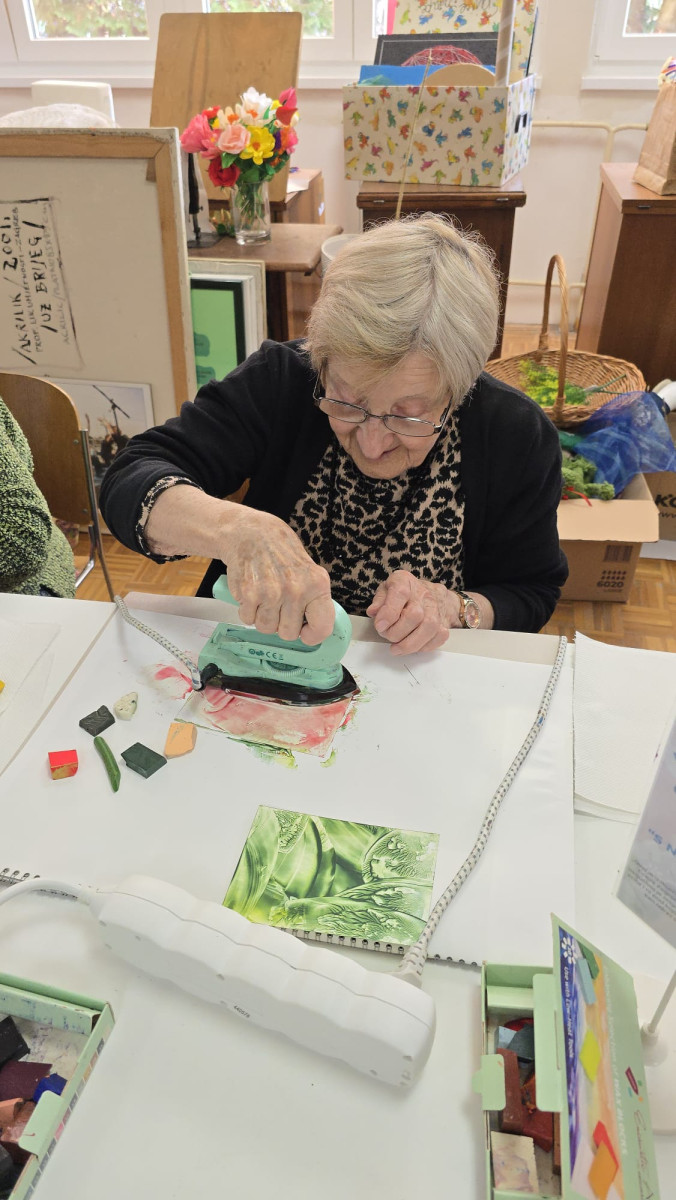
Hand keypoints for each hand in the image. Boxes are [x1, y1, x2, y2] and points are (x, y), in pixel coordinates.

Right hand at [222, 507, 333, 644]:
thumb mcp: (309, 572)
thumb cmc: (281, 554)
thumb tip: (316, 630)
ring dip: (263, 617)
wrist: (252, 533)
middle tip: (279, 606)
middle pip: (288, 633)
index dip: (312, 635)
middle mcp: (296, 590)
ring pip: (266, 628)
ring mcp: (272, 592)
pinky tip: (252, 593)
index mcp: (317, 584)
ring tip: (265, 597)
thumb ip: (314, 600)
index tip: (305, 633)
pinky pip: (248, 619)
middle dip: (281, 624)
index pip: (322, 627)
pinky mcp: (249, 594)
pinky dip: (248, 610)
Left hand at [366, 570, 458, 654]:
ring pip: (429, 627)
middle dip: (397, 632)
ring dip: (410, 643)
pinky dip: (425, 646)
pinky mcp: (443, 622)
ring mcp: (435, 608)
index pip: (400, 594)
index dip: (389, 612)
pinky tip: (413, 647)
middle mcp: (423, 593)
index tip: (380, 626)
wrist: (430, 594)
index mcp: (404, 581)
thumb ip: (379, 601)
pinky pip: (439, 636)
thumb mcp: (385, 590)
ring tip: (396, 648)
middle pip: (414, 615)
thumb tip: (374, 612)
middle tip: (386, 635)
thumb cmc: (402, 593)